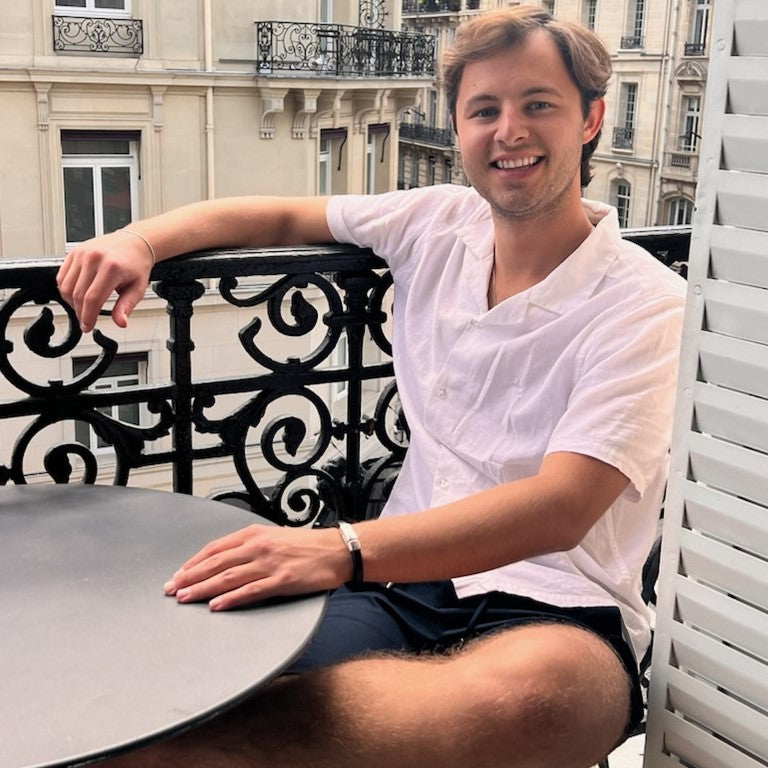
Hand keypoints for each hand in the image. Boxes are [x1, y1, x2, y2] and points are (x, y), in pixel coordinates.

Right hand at [56, 228, 154, 331]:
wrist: (134, 243)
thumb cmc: (136, 264)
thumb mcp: (138, 288)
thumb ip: (126, 306)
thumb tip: (120, 322)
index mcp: (111, 267)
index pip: (93, 299)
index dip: (88, 316)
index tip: (88, 326)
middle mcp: (94, 258)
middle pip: (78, 294)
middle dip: (80, 313)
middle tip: (86, 321)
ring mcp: (82, 253)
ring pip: (66, 286)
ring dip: (71, 302)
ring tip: (83, 308)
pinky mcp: (74, 252)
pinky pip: (62, 276)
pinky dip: (66, 289)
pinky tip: (77, 295)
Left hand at [163, 524, 350, 609]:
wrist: (336, 550)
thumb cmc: (307, 545)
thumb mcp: (274, 536)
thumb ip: (250, 545)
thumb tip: (226, 559)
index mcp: (254, 534)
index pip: (215, 548)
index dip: (193, 562)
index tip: (178, 574)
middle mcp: (258, 546)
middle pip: (215, 563)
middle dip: (190, 577)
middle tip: (172, 589)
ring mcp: (269, 564)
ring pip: (227, 577)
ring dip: (202, 589)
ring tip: (185, 598)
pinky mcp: (281, 580)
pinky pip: (250, 591)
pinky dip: (230, 598)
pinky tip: (216, 605)